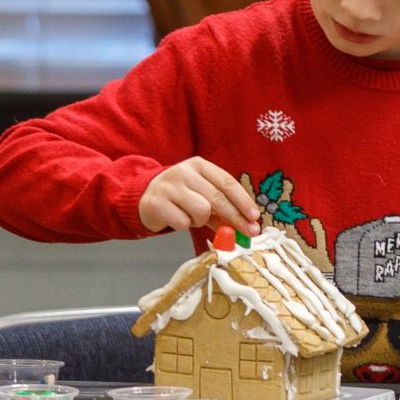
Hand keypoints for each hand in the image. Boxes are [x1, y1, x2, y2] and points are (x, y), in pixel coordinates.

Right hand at [137, 158, 260, 239]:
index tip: (255, 217)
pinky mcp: (156, 203)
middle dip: (235, 218)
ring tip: (192, 217)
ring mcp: (169, 186)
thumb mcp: (202, 197)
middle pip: (217, 198)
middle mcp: (184, 171)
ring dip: (201, 221)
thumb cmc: (180, 197)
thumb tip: (245, 230)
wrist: (144, 196)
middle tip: (248, 234)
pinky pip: (182, 222)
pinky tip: (177, 219)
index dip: (243, 201)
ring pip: (200, 211)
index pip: (227, 182)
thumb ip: (222, 211)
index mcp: (199, 165)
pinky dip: (184, 225)